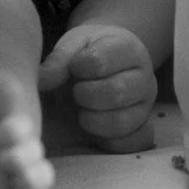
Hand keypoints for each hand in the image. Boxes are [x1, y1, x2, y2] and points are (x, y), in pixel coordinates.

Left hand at [36, 22, 156, 151]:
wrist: (103, 66)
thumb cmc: (86, 54)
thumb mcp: (71, 47)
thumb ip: (58, 61)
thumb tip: (42, 82)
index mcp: (129, 50)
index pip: (101, 61)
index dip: (79, 67)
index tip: (73, 67)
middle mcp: (144, 78)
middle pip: (117, 93)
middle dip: (85, 96)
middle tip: (75, 92)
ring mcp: (145, 106)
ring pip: (124, 122)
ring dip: (93, 121)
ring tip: (82, 112)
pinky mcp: (143, 128)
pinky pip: (137, 142)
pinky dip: (111, 142)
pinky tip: (95, 132)